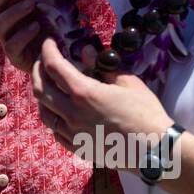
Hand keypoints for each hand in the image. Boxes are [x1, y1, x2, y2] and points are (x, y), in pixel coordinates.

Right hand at [0, 0, 52, 72]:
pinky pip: (11, 45)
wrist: (58, 60)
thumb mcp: (56, 7)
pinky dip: (22, 35)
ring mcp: (7, 40)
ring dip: (14, 12)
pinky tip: (36, 26)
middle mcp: (5, 22)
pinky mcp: (15, 57)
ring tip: (31, 4)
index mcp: (11, 8)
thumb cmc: (54, 29)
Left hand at [31, 38, 170, 167]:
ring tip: (49, 86)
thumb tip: (85, 51)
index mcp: (84, 93)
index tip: (48, 42)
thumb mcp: (127, 82)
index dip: (47, 51)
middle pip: (40, 89)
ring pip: (43, 112)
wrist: (156, 151)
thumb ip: (102, 66)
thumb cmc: (146, 112)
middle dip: (37, 71)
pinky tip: (60, 112)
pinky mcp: (78, 148)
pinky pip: (55, 131)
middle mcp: (72, 113)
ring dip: (41, 96)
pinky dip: (53, 117)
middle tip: (44, 61)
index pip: (54, 66)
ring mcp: (72, 134)